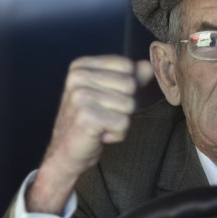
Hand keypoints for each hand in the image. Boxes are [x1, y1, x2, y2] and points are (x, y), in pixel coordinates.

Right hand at [27, 55, 153, 213]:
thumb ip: (131, 78)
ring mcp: (80, 96)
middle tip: (103, 115)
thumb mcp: (112, 94)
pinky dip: (117, 134)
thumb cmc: (91, 121)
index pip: (127, 66)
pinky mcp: (86, 116)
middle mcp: (78, 77)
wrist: (67, 152)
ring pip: (129, 105)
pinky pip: (123, 123)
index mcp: (82, 66)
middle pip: (130, 85)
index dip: (126, 87)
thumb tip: (149, 66)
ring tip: (101, 125)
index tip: (107, 100)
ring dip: (120, 121)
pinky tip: (100, 135)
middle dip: (124, 106)